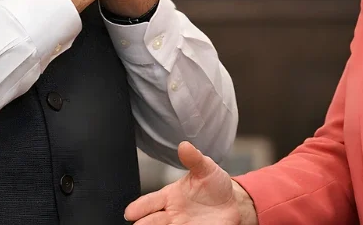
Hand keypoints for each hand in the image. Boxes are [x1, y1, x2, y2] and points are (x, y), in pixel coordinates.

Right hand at [124, 142, 256, 224]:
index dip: (138, 207)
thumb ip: (194, 159)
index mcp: (170, 196)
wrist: (233, 203)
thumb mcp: (206, 169)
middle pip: (151, 221)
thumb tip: (184, 145)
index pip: (149, 202)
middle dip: (143, 224)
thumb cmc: (214, 185)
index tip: (130, 213)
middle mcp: (172, 214)